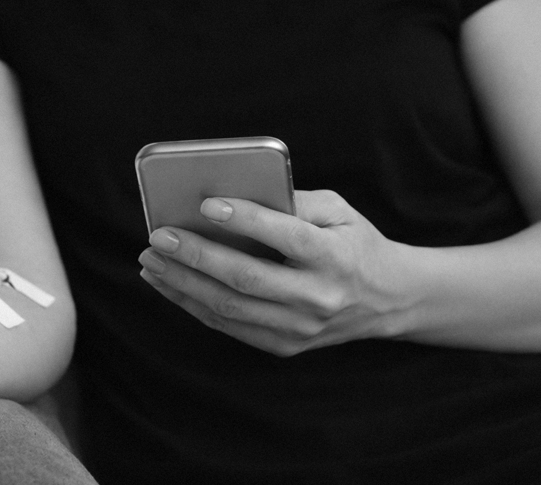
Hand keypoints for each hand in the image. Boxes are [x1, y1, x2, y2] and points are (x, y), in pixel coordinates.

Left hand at [138, 190, 417, 355]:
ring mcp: (299, 328)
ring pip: (230, 309)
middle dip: (196, 256)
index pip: (286, 238)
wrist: (388, 299)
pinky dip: (194, 305)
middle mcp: (317, 297)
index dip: (246, 220)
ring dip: (183, 284)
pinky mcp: (285, 346)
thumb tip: (237, 193)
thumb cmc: (355, 244)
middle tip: (158, 236)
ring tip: (152, 261)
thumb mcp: (339, 211)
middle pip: (246, 279)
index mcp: (335, 258)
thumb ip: (295, 200)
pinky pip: (230, 327)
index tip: (207, 204)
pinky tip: (170, 284)